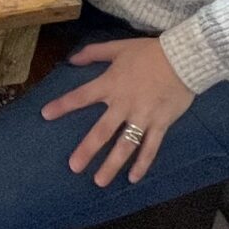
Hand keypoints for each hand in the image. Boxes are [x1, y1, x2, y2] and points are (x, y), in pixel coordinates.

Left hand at [41, 37, 196, 185]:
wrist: (183, 58)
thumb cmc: (149, 52)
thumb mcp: (119, 47)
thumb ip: (94, 53)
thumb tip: (72, 58)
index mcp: (111, 84)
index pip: (82, 97)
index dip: (63, 105)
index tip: (45, 115)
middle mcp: (124, 104)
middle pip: (102, 131)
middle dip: (87, 150)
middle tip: (74, 167)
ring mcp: (143, 117)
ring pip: (125, 145)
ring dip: (112, 164)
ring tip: (100, 181)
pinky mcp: (160, 124)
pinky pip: (150, 148)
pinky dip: (142, 164)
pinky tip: (133, 178)